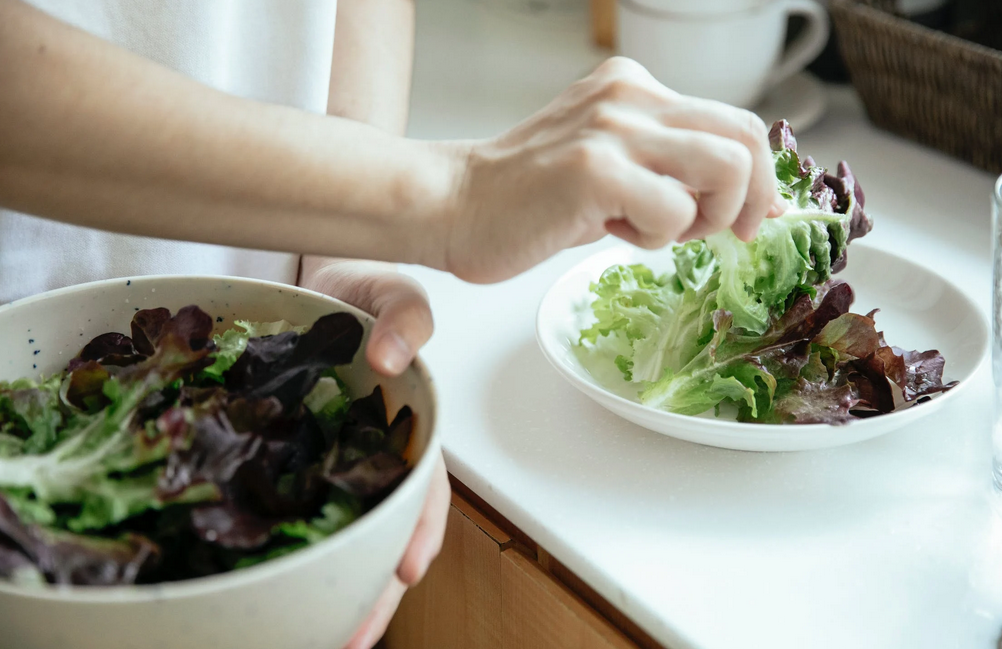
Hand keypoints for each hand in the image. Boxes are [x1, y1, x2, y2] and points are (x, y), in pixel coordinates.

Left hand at [298, 259, 450, 648]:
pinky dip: (290, 555)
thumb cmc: (355, 289)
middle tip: (353, 637)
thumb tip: (392, 356)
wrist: (304, 281)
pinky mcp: (288, 462)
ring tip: (316, 638)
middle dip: (373, 590)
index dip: (419, 530)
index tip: (406, 570)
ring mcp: (327, 463)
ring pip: (340, 537)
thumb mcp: (390, 290)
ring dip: (334, 590)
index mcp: (405, 426)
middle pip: (382, 533)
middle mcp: (369, 454)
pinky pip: (292, 514)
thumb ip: (405, 314)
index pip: (422, 487)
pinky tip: (271, 588)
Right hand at [441, 56, 785, 283]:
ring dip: (706, 217)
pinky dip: (656, 239)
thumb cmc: (528, 198)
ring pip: (725, 168)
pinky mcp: (594, 169)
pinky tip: (612, 234)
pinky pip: (673, 211)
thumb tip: (736, 199)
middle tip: (726, 234)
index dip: (759, 176)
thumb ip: (664, 168)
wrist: (454, 205)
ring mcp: (612, 129)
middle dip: (750, 199)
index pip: (732, 122)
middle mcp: (629, 96)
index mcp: (634, 88)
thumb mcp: (608, 165)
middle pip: (743, 138)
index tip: (753, 215)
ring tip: (657, 232)